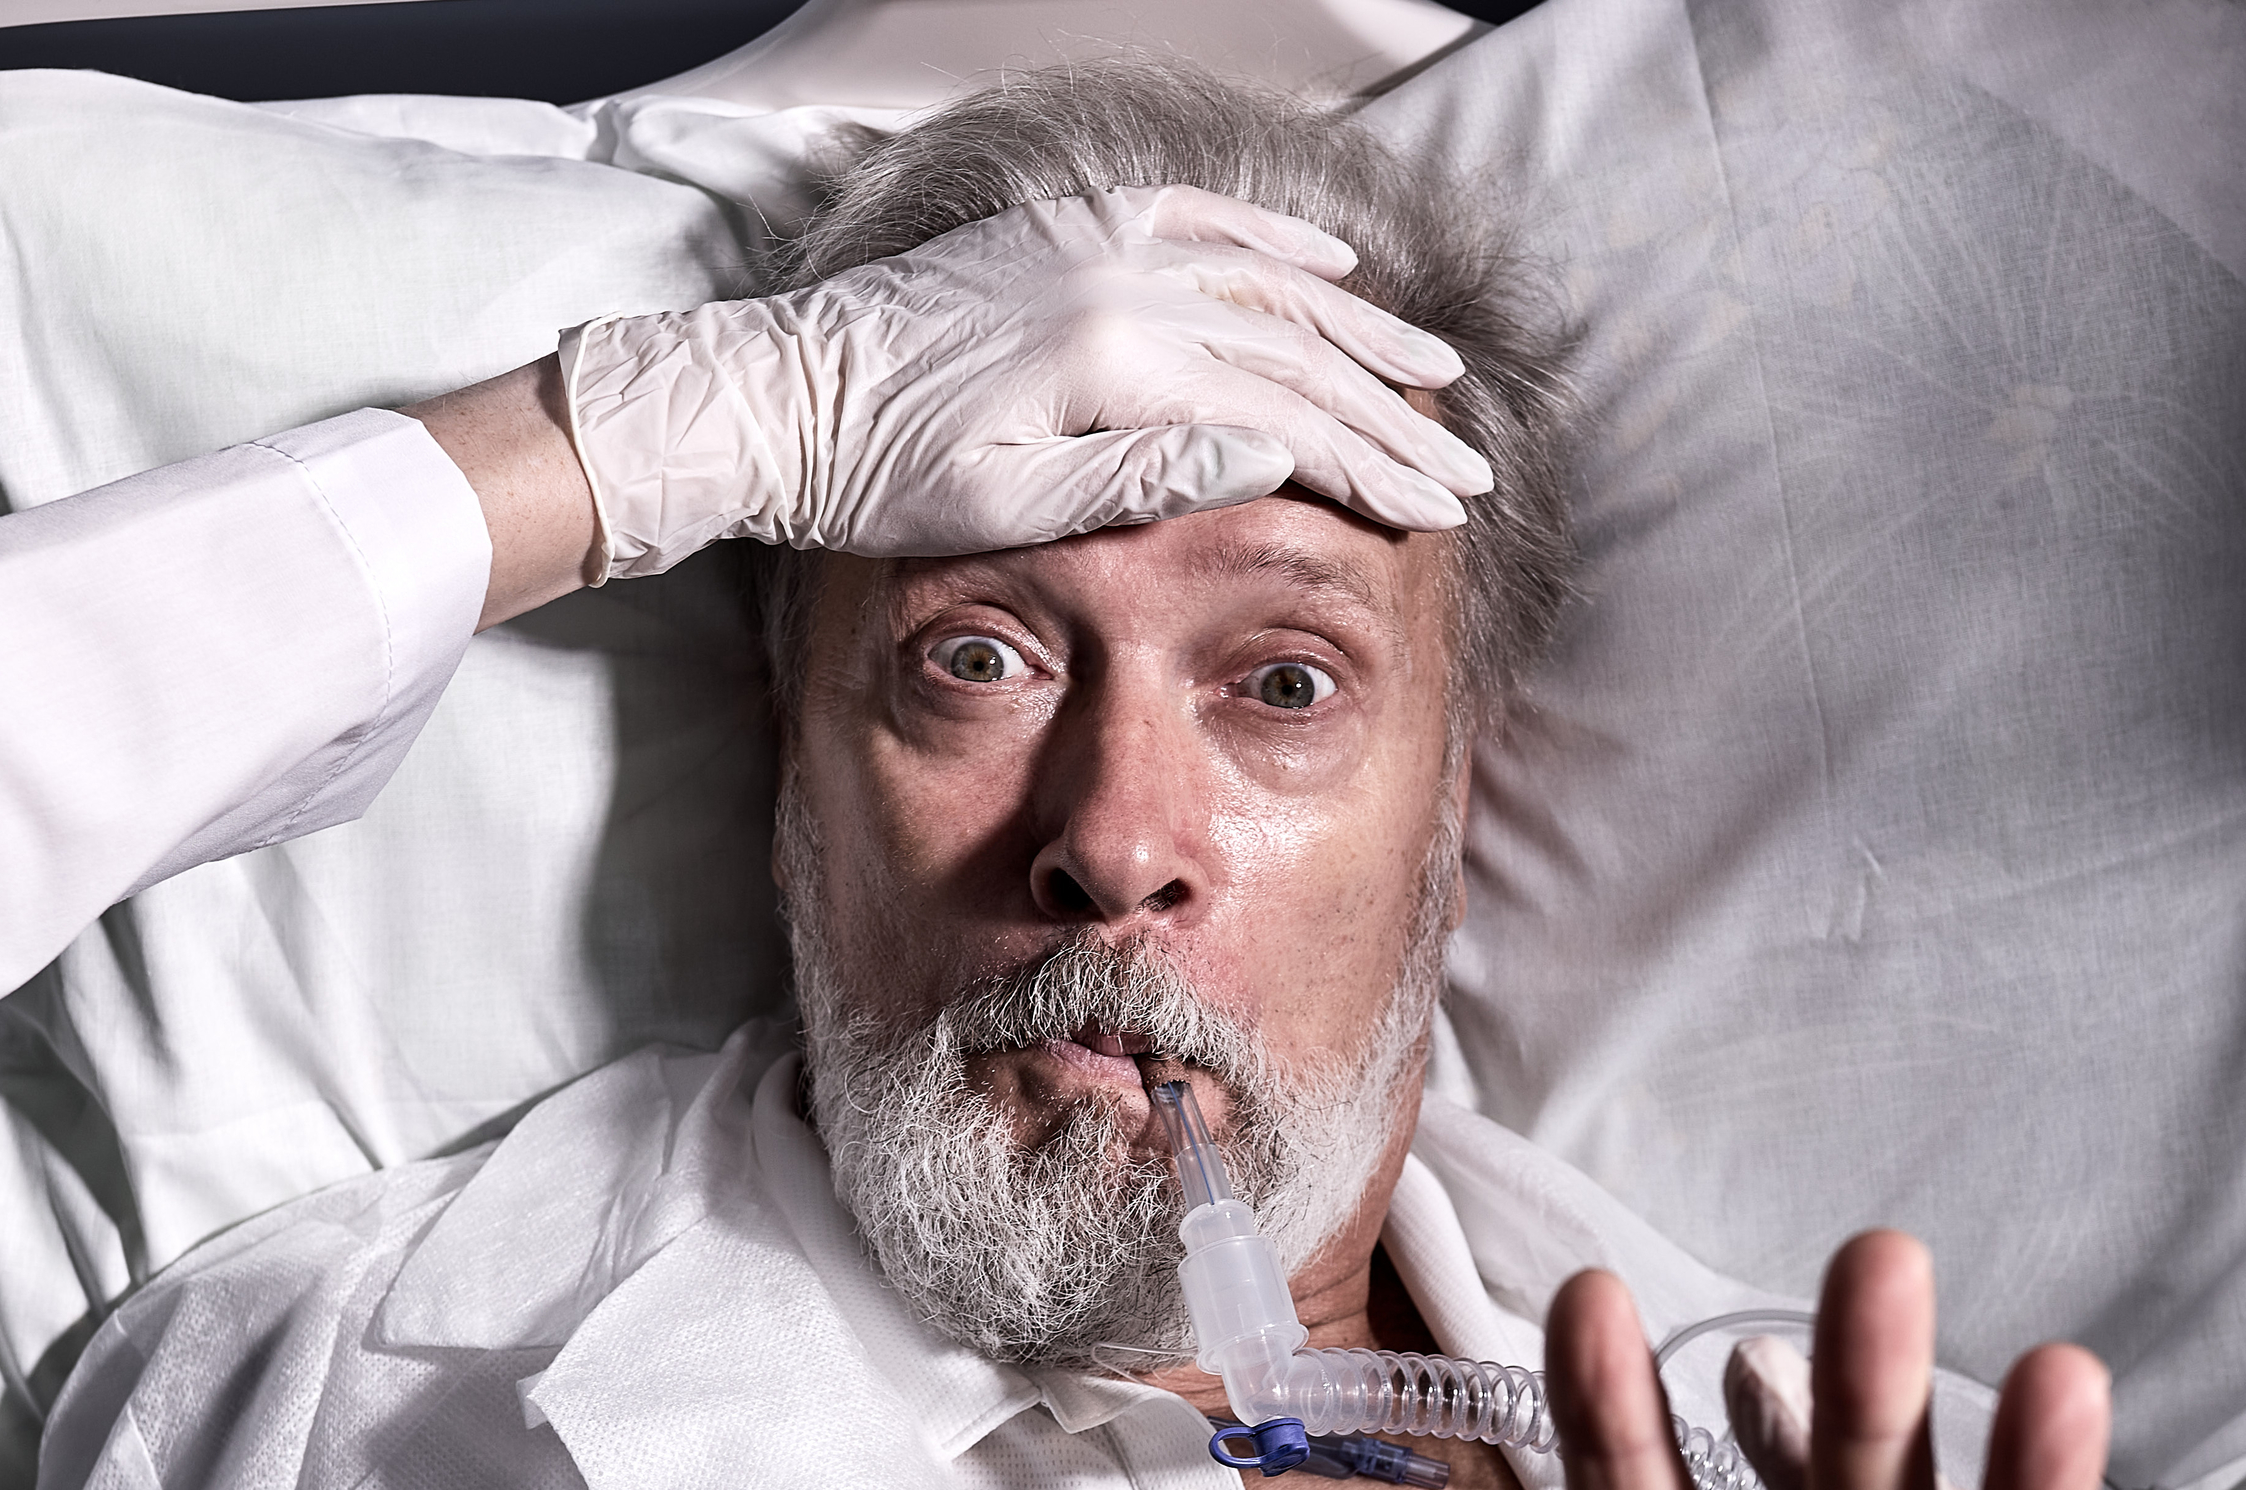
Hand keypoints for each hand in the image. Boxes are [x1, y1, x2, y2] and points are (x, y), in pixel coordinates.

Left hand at [556, 188, 1492, 579]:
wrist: (778, 401)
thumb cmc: (878, 478)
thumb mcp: (1010, 508)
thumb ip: (1143, 481)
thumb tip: (1269, 461)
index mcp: (1114, 361)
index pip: (1281, 416)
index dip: (1370, 464)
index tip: (1438, 506)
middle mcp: (1118, 285)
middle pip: (1290, 351)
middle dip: (1388, 412)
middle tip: (1467, 464)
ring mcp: (1093, 249)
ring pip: (1260, 286)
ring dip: (1356, 332)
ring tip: (1431, 372)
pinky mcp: (1065, 237)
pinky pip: (1195, 225)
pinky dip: (1270, 248)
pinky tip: (1327, 273)